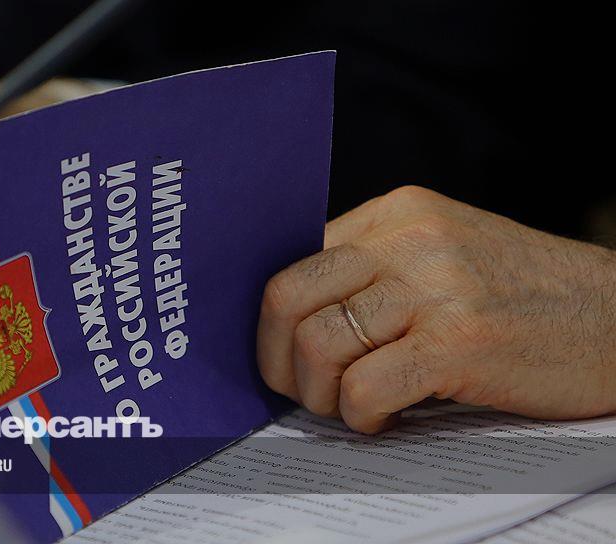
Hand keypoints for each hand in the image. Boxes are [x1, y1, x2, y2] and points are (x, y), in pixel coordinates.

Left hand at [257, 186, 615, 432]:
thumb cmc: (525, 296)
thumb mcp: (443, 254)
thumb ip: (376, 268)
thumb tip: (296, 315)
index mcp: (397, 214)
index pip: (294, 258)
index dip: (271, 319)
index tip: (281, 353)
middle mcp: (410, 240)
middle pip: (287, 296)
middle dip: (277, 358)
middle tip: (304, 389)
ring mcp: (436, 289)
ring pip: (318, 343)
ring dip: (318, 395)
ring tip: (349, 406)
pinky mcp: (460, 343)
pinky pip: (365, 387)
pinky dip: (359, 415)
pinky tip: (385, 418)